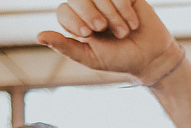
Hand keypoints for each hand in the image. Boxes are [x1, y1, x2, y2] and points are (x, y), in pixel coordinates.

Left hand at [37, 0, 181, 85]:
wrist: (150, 57)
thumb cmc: (119, 59)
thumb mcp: (91, 58)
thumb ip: (66, 47)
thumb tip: (39, 36)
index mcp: (76, 22)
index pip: (64, 10)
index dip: (75, 19)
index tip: (90, 34)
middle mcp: (89, 6)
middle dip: (90, 12)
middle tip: (103, 28)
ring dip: (112, 14)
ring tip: (123, 31)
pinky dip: (125, 9)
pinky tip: (133, 23)